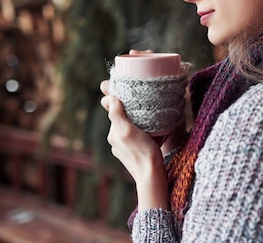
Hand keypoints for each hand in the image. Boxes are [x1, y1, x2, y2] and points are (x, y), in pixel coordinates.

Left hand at [99, 80, 168, 209]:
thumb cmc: (142, 152)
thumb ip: (116, 115)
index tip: (124, 88)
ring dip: (136, 120)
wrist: (152, 175)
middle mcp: (116, 140)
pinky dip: (141, 130)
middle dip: (128, 109)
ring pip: (129, 127)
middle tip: (140, 99)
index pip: (113, 109)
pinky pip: (136, 136)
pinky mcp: (134, 152)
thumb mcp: (127, 131)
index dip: (117, 98)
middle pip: (121, 117)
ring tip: (148, 112)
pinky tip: (152, 129)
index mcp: (113, 133)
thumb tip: (110, 97)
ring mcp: (125, 147)